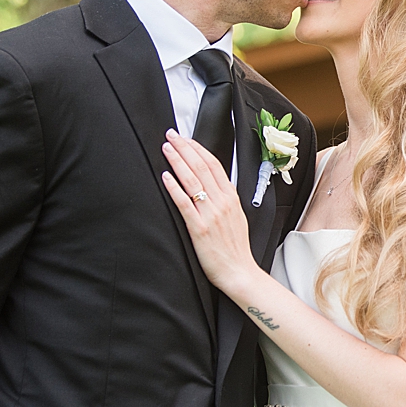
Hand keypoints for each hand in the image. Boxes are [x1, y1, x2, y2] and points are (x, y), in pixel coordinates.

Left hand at [160, 130, 258, 295]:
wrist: (239, 272)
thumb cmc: (236, 248)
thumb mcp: (236, 217)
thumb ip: (225, 200)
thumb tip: (212, 185)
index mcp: (231, 198)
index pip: (214, 165)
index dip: (198, 149)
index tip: (186, 138)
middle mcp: (222, 202)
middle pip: (201, 168)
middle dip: (185, 148)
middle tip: (171, 135)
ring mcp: (210, 215)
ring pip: (192, 181)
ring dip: (178, 162)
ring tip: (166, 149)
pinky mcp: (199, 229)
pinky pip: (184, 204)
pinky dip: (175, 188)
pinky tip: (166, 177)